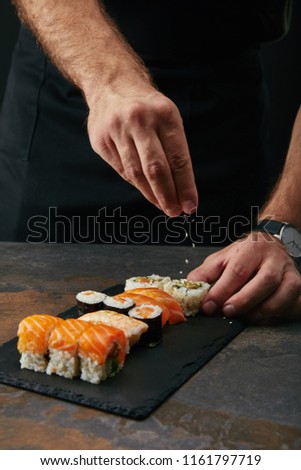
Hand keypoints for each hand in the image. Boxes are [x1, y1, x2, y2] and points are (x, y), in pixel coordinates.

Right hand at [87, 87, 197, 216]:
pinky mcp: (101, 140)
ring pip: (136, 173)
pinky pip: (121, 169)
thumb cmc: (148, 107)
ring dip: (151, 194)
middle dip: (167, 195)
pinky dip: (136, 183)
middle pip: (156, 169)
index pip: (178, 158)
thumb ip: (174, 150)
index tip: (190, 205)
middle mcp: (140, 121)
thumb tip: (182, 190)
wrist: (111, 84)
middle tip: (175, 211)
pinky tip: (146, 191)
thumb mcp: (168, 117)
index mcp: (164, 114)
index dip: (185, 186)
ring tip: (162, 205)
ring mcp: (117, 130)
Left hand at [187, 232, 300, 322]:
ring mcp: (289, 271)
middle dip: (244, 300)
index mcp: (251, 248)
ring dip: (263, 309)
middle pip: (264, 281)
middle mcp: (274, 258)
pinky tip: (262, 316)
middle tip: (227, 312)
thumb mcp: (221, 259)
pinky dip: (278, 313)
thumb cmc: (242, 255)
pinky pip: (293, 302)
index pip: (237, 271)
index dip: (221, 291)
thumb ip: (205, 274)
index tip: (208, 306)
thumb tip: (190, 289)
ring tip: (245, 317)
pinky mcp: (297, 284)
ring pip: (283, 292)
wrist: (269, 244)